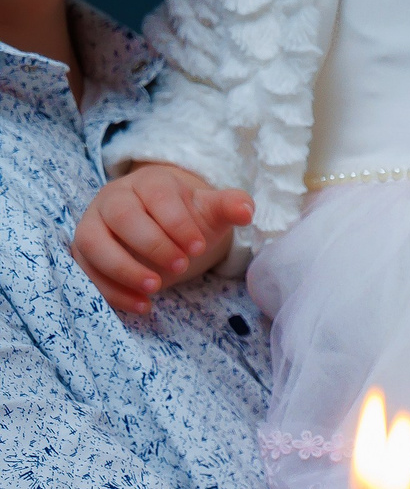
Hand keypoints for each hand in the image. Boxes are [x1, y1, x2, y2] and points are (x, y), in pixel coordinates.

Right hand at [72, 164, 253, 313]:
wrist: (161, 224)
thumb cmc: (186, 215)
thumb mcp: (210, 210)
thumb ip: (229, 207)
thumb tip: (247, 211)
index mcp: (149, 183)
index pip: (158, 197)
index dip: (177, 223)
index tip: (199, 248)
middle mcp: (114, 199)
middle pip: (121, 217)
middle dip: (151, 244)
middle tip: (181, 267)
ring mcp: (93, 224)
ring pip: (91, 242)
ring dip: (122, 269)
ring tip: (156, 288)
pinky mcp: (84, 252)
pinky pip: (86, 271)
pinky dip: (111, 291)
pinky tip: (143, 305)